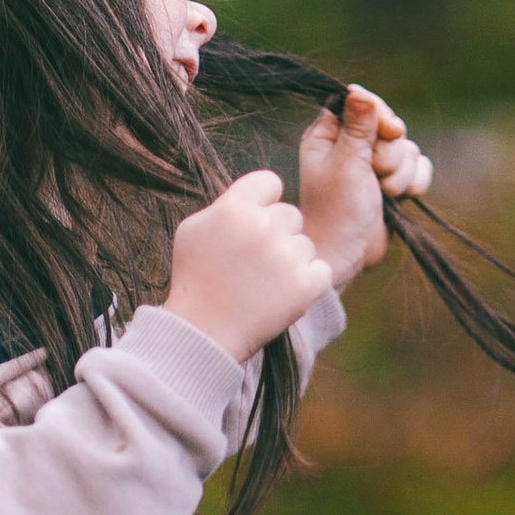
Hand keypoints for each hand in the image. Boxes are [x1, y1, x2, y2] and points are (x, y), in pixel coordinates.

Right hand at [166, 170, 333, 362]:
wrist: (203, 333)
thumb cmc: (196, 279)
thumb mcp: (194, 231)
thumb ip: (226, 205)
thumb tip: (255, 196)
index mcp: (235, 208)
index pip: (269, 182)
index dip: (264, 202)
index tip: (254, 223)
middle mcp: (263, 227)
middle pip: (291, 214)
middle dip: (278, 235)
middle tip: (254, 263)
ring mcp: (287, 256)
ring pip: (305, 245)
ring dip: (290, 262)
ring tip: (262, 285)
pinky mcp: (306, 285)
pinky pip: (320, 270)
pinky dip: (306, 283)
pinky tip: (281, 295)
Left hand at [295, 83, 431, 290]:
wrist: (345, 256)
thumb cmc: (335, 212)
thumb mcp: (346, 165)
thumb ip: (358, 128)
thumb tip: (359, 91)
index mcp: (328, 135)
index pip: (359, 101)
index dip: (379, 113)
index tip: (388, 131)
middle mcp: (351, 145)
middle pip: (389, 124)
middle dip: (390, 151)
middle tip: (376, 173)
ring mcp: (374, 164)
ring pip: (407, 147)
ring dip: (401, 172)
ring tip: (384, 193)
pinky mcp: (393, 182)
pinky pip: (419, 167)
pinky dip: (415, 182)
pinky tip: (401, 199)